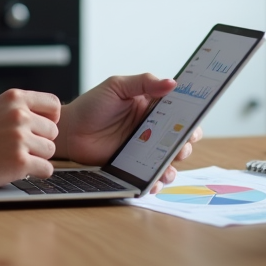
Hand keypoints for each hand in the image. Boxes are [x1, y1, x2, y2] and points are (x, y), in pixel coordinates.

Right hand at [0, 89, 59, 187]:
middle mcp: (19, 115)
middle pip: (53, 131)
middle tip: (17, 147)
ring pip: (50, 151)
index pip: (54, 104)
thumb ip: (21, 109)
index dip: (50, 118)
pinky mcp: (20, 161)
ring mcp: (20, 138)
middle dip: (39, 141)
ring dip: (36, 158)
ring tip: (13, 157)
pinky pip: (46, 169)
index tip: (39, 128)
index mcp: (14, 98)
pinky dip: (35, 173)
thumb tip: (52, 117)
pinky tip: (17, 170)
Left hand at [57, 74, 202, 191]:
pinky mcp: (134, 166)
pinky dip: (156, 181)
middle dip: (185, 144)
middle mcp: (152, 129)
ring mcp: (144, 149)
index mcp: (152, 107)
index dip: (190, 118)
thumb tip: (172, 83)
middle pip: (179, 138)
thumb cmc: (92, 105)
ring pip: (169, 159)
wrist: (70, 130)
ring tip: (167, 167)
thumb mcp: (118, 86)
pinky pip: (151, 176)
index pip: (179, 112)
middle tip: (180, 147)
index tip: (194, 121)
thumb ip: (144, 83)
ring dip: (173, 165)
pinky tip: (154, 182)